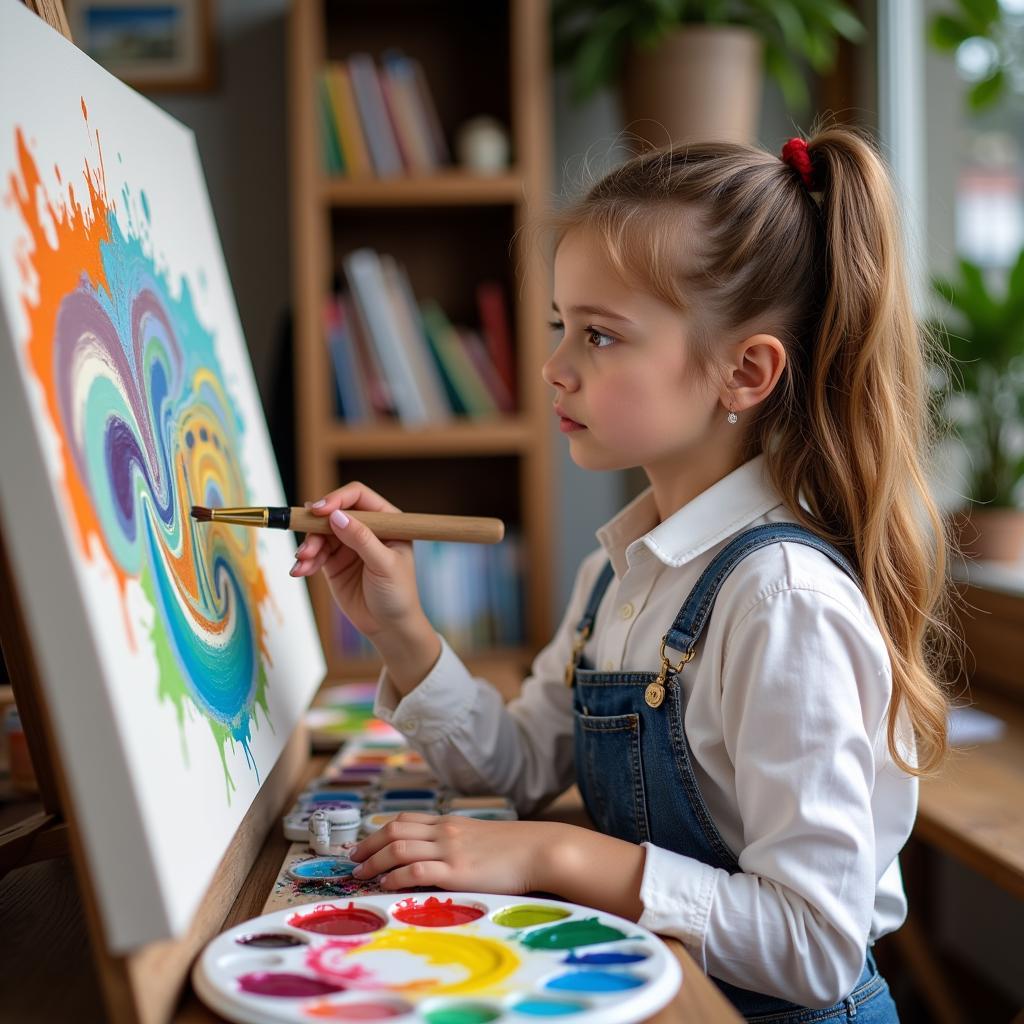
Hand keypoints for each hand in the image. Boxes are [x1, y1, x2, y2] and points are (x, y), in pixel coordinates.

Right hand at [289, 480, 423, 638]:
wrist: (389, 628)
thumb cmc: (398, 594)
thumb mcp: (385, 565)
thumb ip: (362, 539)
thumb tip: (336, 515)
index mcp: (386, 521)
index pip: (358, 496)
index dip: (336, 499)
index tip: (318, 510)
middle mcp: (366, 528)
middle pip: (332, 513)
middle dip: (315, 527)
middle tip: (307, 547)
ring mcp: (348, 544)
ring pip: (319, 533)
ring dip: (308, 546)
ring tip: (304, 563)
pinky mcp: (333, 561)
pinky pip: (314, 553)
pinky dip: (305, 560)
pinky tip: (300, 571)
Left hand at [349, 813, 566, 894]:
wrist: (541, 850)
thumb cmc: (516, 849)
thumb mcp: (481, 839)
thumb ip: (459, 844)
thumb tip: (441, 859)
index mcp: (450, 823)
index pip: (405, 820)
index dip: (379, 832)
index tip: (364, 845)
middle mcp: (445, 831)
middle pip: (394, 830)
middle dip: (368, 845)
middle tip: (353, 860)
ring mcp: (450, 849)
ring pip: (399, 847)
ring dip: (374, 861)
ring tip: (361, 875)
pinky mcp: (456, 871)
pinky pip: (416, 869)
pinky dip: (395, 876)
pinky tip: (386, 885)